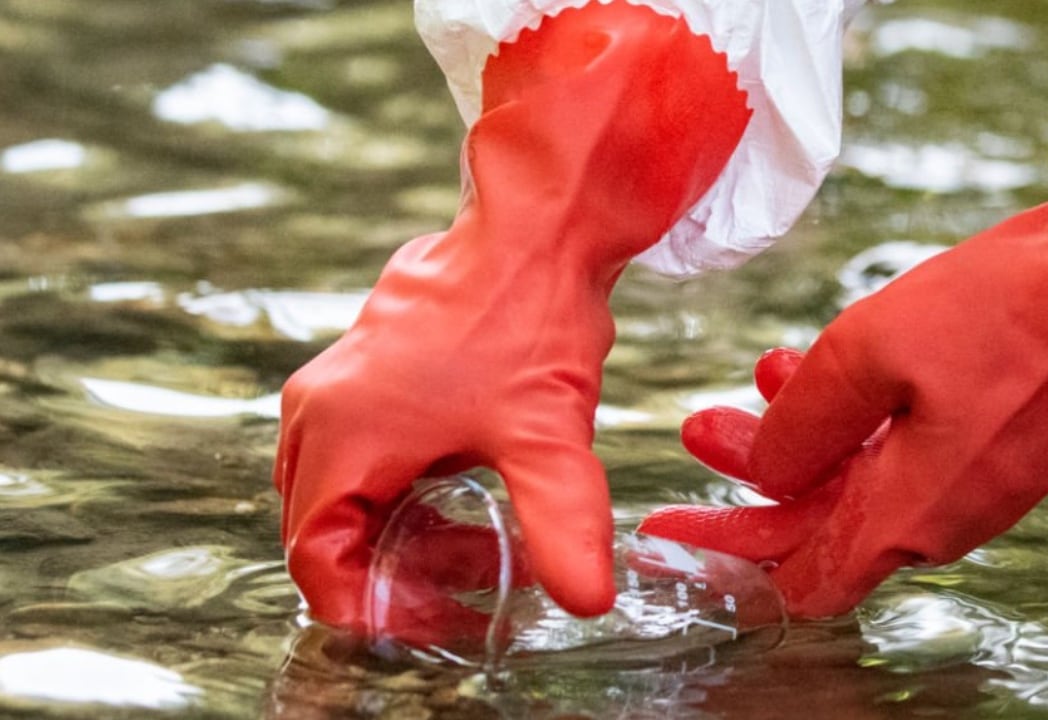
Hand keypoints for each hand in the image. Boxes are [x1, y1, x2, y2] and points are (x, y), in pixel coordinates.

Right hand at [274, 1, 750, 637]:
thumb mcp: (547, 435)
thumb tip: (585, 599)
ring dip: (400, 532)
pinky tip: (466, 497)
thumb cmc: (529, 318)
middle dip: (390, 573)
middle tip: (464, 593)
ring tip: (478, 551)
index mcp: (340, 434)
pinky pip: (359, 454)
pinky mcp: (365, 371)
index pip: (315, 558)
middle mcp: (319, 411)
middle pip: (325, 529)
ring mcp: (337, 385)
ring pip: (343, 492)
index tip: (431, 622)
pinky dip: (402, 491)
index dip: (369, 606)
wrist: (533, 228)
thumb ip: (561, 524)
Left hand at [643, 64, 1047, 617]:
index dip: (728, 554)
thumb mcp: (867, 357)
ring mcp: (970, 480)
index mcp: (904, 516)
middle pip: (818, 523)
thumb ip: (800, 428)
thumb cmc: (1007, 314)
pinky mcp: (993, 441)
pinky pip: (903, 447)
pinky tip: (825, 362)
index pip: (797, 576)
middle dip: (753, 473)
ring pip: (859, 477)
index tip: (673, 526)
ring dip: (803, 434)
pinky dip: (854, 416)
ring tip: (761, 375)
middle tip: (701, 428)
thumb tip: (761, 476)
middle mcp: (938, 517)